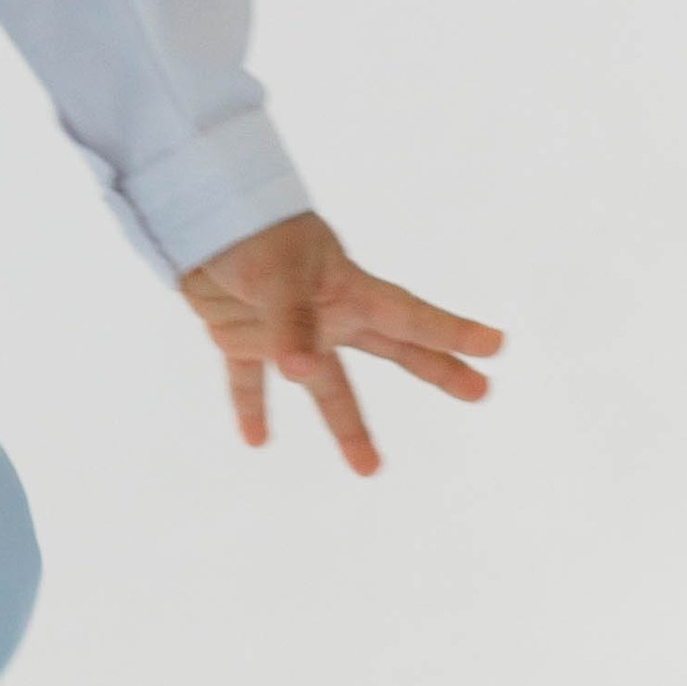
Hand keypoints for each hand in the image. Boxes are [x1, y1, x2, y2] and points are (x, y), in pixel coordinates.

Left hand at [177, 210, 500, 478]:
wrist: (190, 216)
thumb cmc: (246, 231)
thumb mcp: (274, 272)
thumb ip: (290, 322)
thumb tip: (303, 372)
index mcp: (346, 288)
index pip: (408, 316)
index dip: (450, 332)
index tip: (496, 345)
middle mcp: (327, 312)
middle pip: (391, 348)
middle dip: (436, 369)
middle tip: (480, 392)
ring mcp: (288, 330)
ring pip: (326, 385)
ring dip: (346, 424)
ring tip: (370, 469)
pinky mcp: (245, 338)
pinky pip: (249, 381)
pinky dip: (251, 408)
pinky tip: (256, 441)